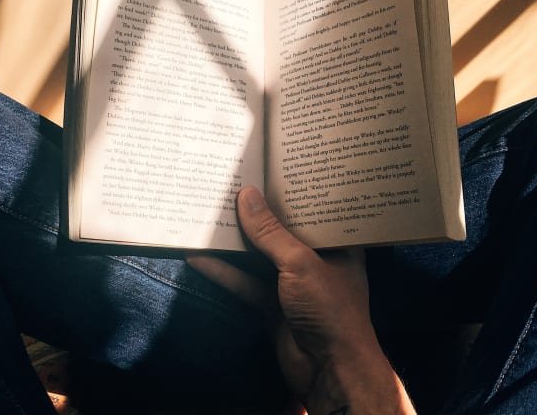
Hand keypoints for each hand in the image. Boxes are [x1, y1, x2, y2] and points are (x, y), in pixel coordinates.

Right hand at [188, 187, 414, 413]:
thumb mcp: (301, 263)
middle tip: (231, 182)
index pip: (314, 208)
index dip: (292, 189)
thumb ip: (270, 232)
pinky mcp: (271, 304)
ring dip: (235, 240)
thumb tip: (246, 196)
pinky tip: (199, 255)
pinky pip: (244, 281)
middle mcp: (316, 258)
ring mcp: (292, 282)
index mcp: (337, 243)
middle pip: (281, 230)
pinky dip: (223, 271)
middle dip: (257, 212)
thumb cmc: (331, 310)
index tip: (267, 164)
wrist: (329, 371)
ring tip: (208, 212)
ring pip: (259, 255)